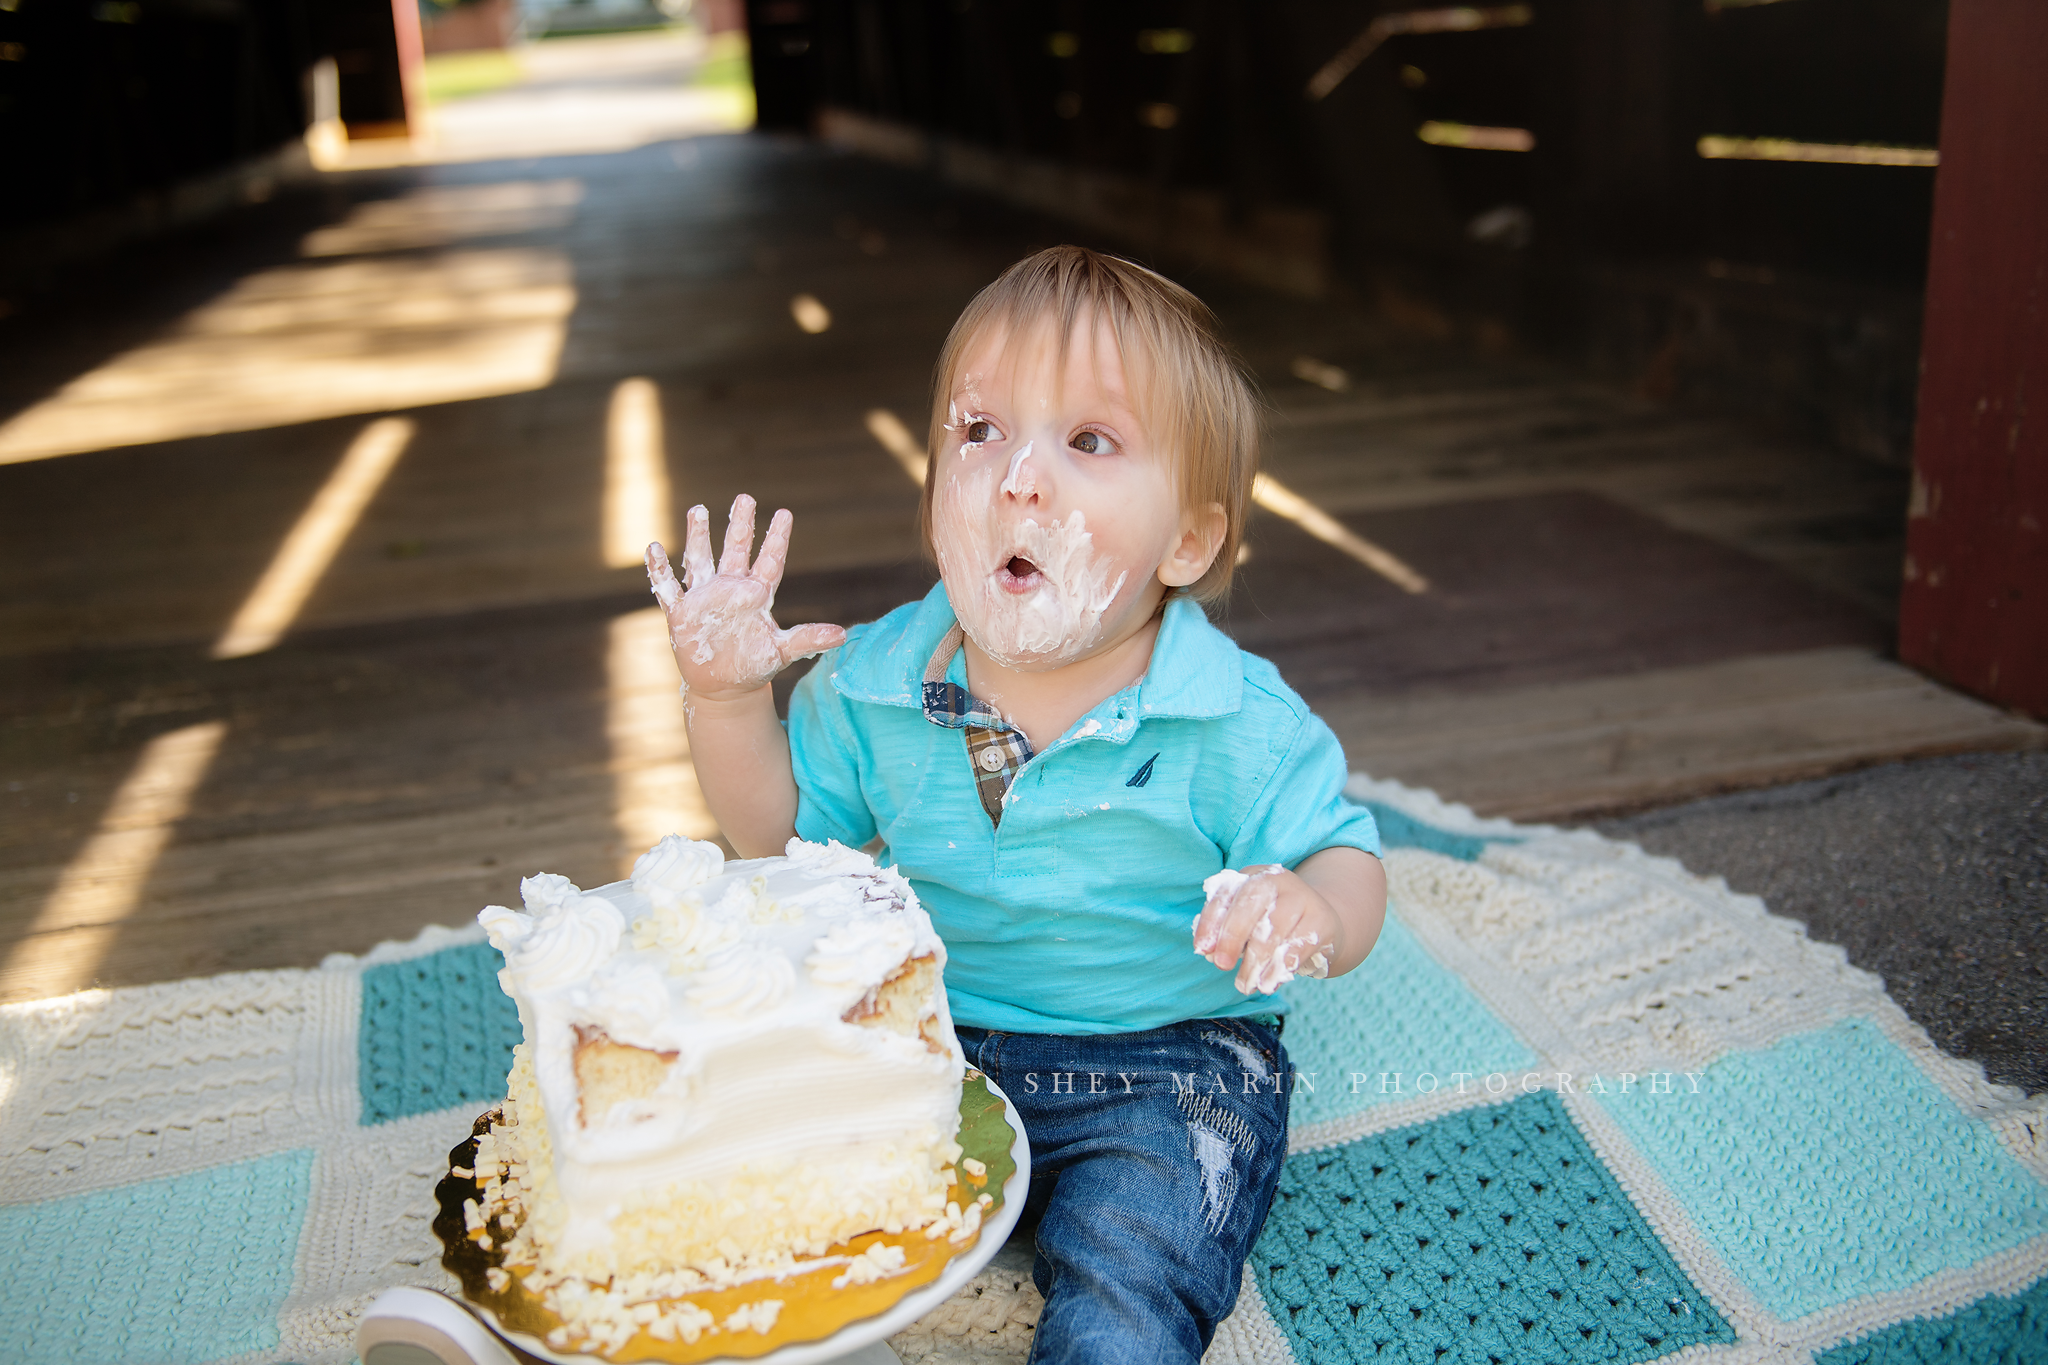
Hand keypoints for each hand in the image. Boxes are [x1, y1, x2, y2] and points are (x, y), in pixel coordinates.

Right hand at [646, 494, 846, 701]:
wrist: (724, 687)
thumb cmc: (755, 665)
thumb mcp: (783, 652)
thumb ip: (808, 639)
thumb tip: (842, 636)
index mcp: (756, 594)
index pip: (769, 560)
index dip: (776, 539)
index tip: (785, 514)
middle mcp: (731, 589)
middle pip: (736, 550)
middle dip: (740, 525)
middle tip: (745, 497)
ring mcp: (704, 598)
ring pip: (700, 560)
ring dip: (699, 537)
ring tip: (699, 510)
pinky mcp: (681, 613)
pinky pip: (668, 587)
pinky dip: (659, 570)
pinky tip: (654, 548)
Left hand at [1191, 864, 1339, 994]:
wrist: (1322, 922)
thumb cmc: (1272, 923)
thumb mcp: (1248, 921)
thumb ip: (1226, 933)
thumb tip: (1208, 953)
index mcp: (1252, 876)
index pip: (1225, 893)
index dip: (1211, 922)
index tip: (1201, 950)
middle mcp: (1277, 880)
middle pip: (1250, 903)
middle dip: (1232, 937)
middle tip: (1221, 966)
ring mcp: (1303, 898)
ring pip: (1274, 928)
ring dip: (1256, 961)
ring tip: (1245, 985)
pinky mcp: (1322, 920)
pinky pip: (1299, 945)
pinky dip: (1280, 967)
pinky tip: (1269, 982)